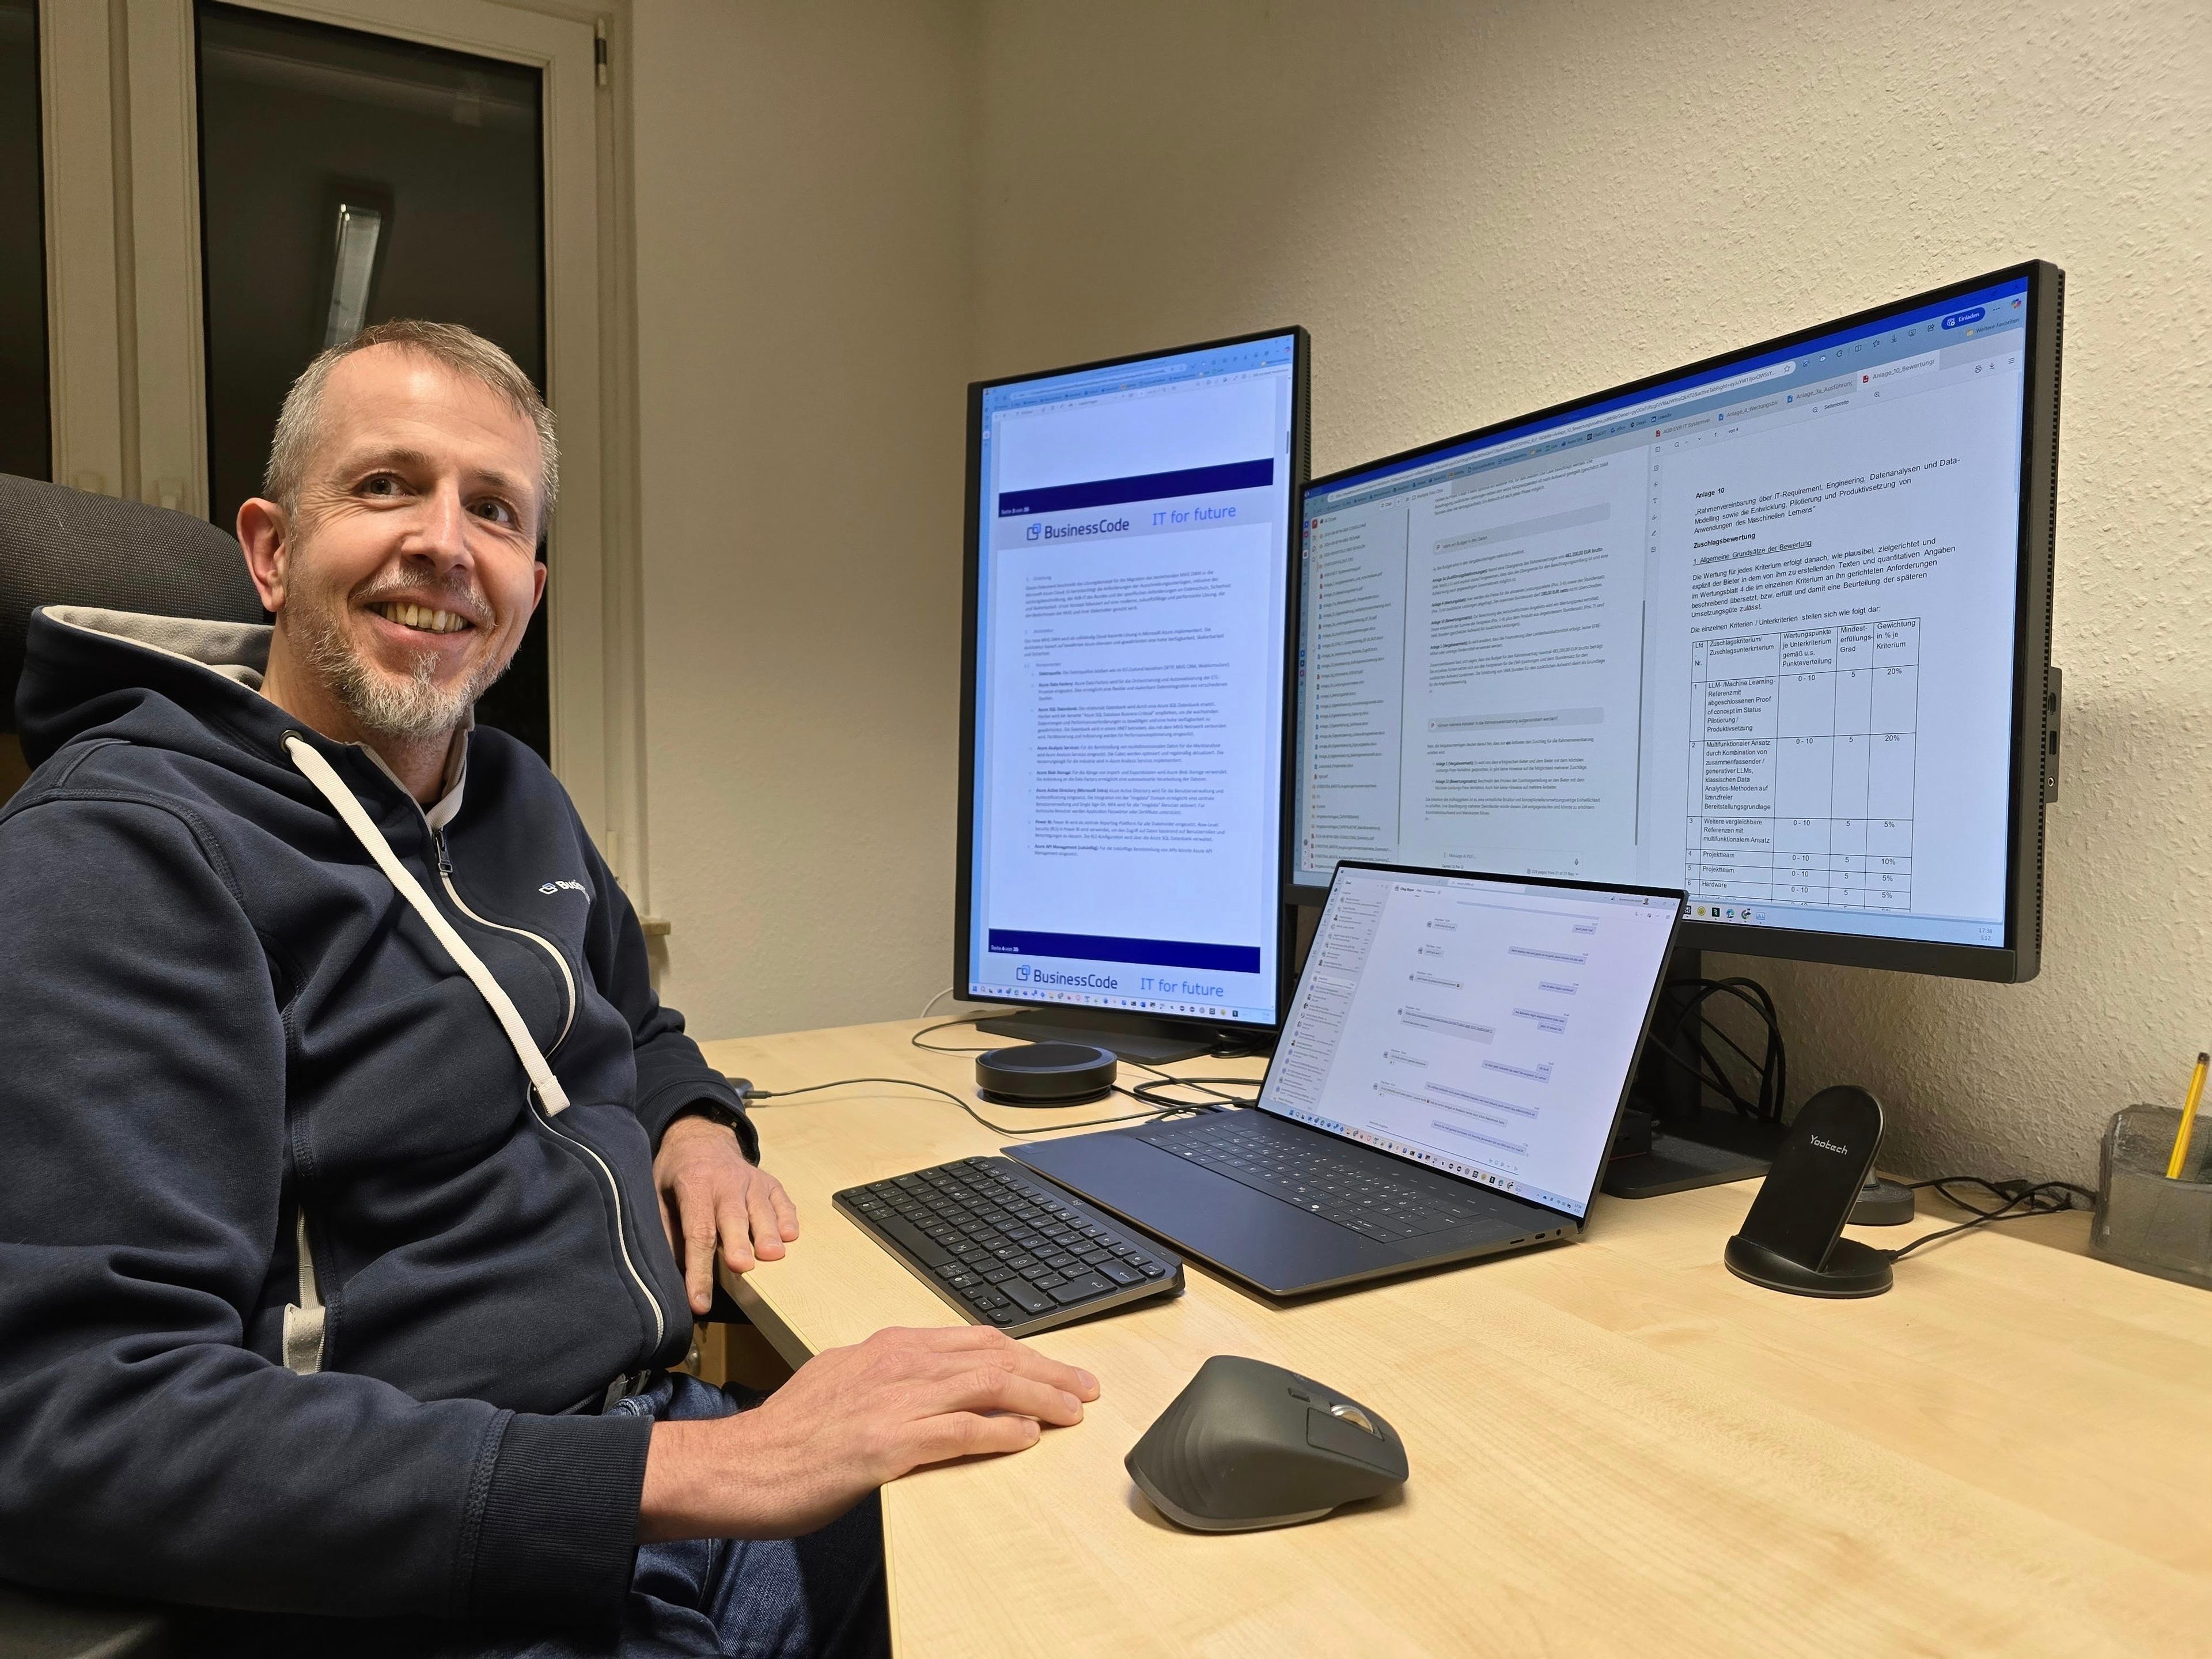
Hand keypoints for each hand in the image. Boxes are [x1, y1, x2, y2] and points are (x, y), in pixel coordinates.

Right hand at [638, 1325, 1099, 1539]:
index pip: (974, 1341)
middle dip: (1047, 1370)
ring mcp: (894, 1401)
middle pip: (992, 1356)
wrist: (738, 1464)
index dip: (1022, 1354)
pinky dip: (999, 1431)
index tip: (1054, 1368)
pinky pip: (959, 1431)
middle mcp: (897, 1363)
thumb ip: (889, 1378)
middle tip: (1085, 1388)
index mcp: (889, 1347)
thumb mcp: (842, 1382)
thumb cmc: (788, 1434)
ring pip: (987, 1385)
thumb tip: (929, 1386)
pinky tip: (1026, 1436)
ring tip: (1073, 1411)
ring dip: (1039, 1396)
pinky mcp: (888, 1444)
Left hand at [654, 1115, 799, 1313]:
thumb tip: (672, 1273)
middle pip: (733, 1218)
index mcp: (694, 1185)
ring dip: (768, 1233)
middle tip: (742, 1266)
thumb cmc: (678, 1173)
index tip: (699, 1301)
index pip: (697, 1232)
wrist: (701, 1138)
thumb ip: (666, 1229)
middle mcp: (725, 1181)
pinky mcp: (769, 1182)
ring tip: (774, 1256)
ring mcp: (751, 1180)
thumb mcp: (658, 1194)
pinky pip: (781, 1201)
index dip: (698, 1269)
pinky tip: (790, 1235)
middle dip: (738, 1243)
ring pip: (762, 1210)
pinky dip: (787, 1218)